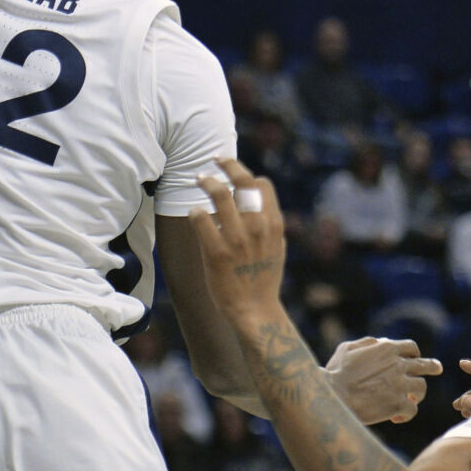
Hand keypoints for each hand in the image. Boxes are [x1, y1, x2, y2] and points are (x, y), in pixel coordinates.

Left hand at [191, 159, 285, 322]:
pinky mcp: (216, 252)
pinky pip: (201, 219)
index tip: (230, 170)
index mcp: (273, 224)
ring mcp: (237, 239)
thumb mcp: (276, 246)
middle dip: (227, 165)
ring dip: (208, 182)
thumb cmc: (263, 276)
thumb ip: (269, 221)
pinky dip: (196, 211)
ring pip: (220, 195)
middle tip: (215, 160)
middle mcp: (257, 228)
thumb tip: (261, 195)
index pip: (261, 184)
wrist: (255, 310)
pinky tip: (194, 213)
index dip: (244, 174)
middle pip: (242, 182)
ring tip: (200, 179)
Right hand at [325, 337, 442, 425]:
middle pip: (425, 365)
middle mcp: (398, 365)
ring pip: (421, 387)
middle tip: (437, 369)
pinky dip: (405, 414)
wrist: (333, 396)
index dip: (413, 353)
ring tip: (410, 399)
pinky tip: (396, 418)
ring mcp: (401, 385)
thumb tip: (382, 341)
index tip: (414, 359)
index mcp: (386, 349)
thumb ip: (367, 343)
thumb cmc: (336, 372)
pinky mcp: (399, 404)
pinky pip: (412, 410)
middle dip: (432, 367)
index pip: (411, 347)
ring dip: (416, 393)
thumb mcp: (347, 349)